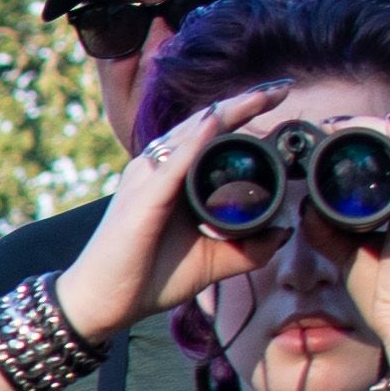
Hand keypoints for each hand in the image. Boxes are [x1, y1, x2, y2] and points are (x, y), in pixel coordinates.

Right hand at [54, 84, 292, 341]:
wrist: (104, 303)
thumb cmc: (147, 277)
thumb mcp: (211, 261)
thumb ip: (248, 249)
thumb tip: (285, 231)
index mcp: (170, 178)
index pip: (210, 135)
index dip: (244, 113)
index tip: (280, 96)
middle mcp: (155, 169)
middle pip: (203, 124)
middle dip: (245, 102)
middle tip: (283, 87)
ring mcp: (146, 180)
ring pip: (190, 134)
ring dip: (227, 111)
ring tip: (263, 95)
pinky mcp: (141, 197)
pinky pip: (171, 162)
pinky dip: (196, 140)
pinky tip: (218, 120)